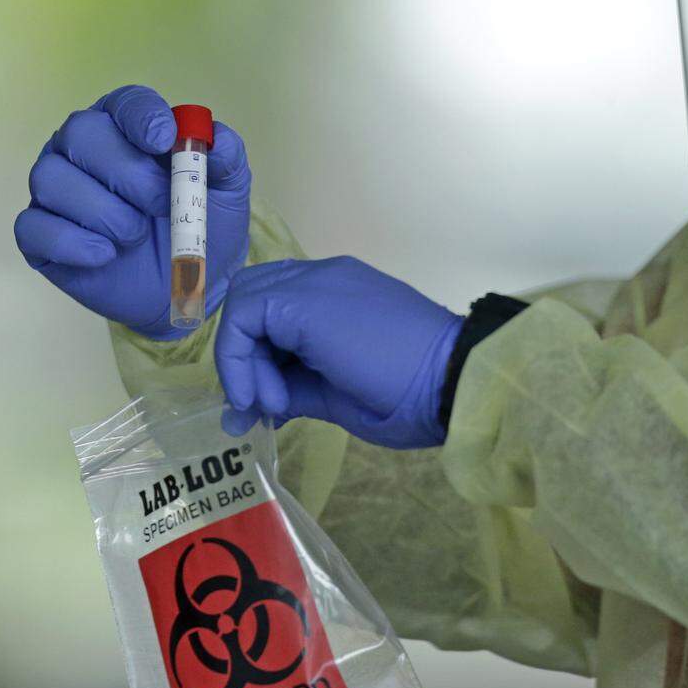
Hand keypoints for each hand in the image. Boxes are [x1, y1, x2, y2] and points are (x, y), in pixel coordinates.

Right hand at [14, 85, 250, 337]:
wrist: (186, 285)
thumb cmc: (202, 227)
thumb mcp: (228, 193)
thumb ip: (228, 159)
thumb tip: (216, 140)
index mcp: (129, 129)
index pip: (125, 103)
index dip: (142, 116)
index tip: (164, 141)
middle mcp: (84, 149)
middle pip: (81, 132)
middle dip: (127, 171)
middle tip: (162, 203)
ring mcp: (56, 190)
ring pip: (52, 178)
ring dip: (104, 211)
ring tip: (136, 235)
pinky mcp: (39, 233)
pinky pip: (33, 226)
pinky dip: (74, 242)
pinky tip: (106, 254)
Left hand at [214, 257, 464, 448]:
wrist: (449, 380)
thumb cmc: (412, 395)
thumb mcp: (338, 394)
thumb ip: (293, 389)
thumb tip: (248, 410)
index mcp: (339, 294)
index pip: (273, 306)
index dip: (258, 354)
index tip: (271, 404)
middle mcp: (323, 277)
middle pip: (252, 297)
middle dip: (244, 352)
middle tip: (265, 401)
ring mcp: (314, 281)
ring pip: (244, 301)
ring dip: (242, 358)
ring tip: (274, 403)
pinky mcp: (302, 298)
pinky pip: (242, 315)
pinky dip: (238, 358)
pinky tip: (264, 395)